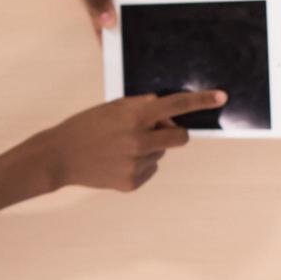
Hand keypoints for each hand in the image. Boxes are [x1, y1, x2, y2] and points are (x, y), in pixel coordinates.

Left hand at [29, 0, 167, 40]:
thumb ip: (95, 1)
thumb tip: (111, 23)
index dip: (160, 6)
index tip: (160, 28)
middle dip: (137, 19)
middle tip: (136, 45)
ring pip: (118, 2)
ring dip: (117, 20)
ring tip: (120, 46)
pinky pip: (101, 1)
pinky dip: (101, 15)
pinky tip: (101, 36)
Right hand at [30, 90, 226, 191]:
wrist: (59, 156)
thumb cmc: (85, 126)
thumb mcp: (112, 107)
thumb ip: (141, 107)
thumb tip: (167, 114)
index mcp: (134, 116)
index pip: (176, 106)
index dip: (201, 101)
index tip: (221, 97)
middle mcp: (140, 141)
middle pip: (179, 137)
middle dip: (172, 133)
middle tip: (151, 131)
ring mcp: (137, 164)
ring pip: (160, 154)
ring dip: (148, 149)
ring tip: (119, 148)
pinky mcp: (132, 182)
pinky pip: (149, 170)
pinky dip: (139, 165)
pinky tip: (116, 162)